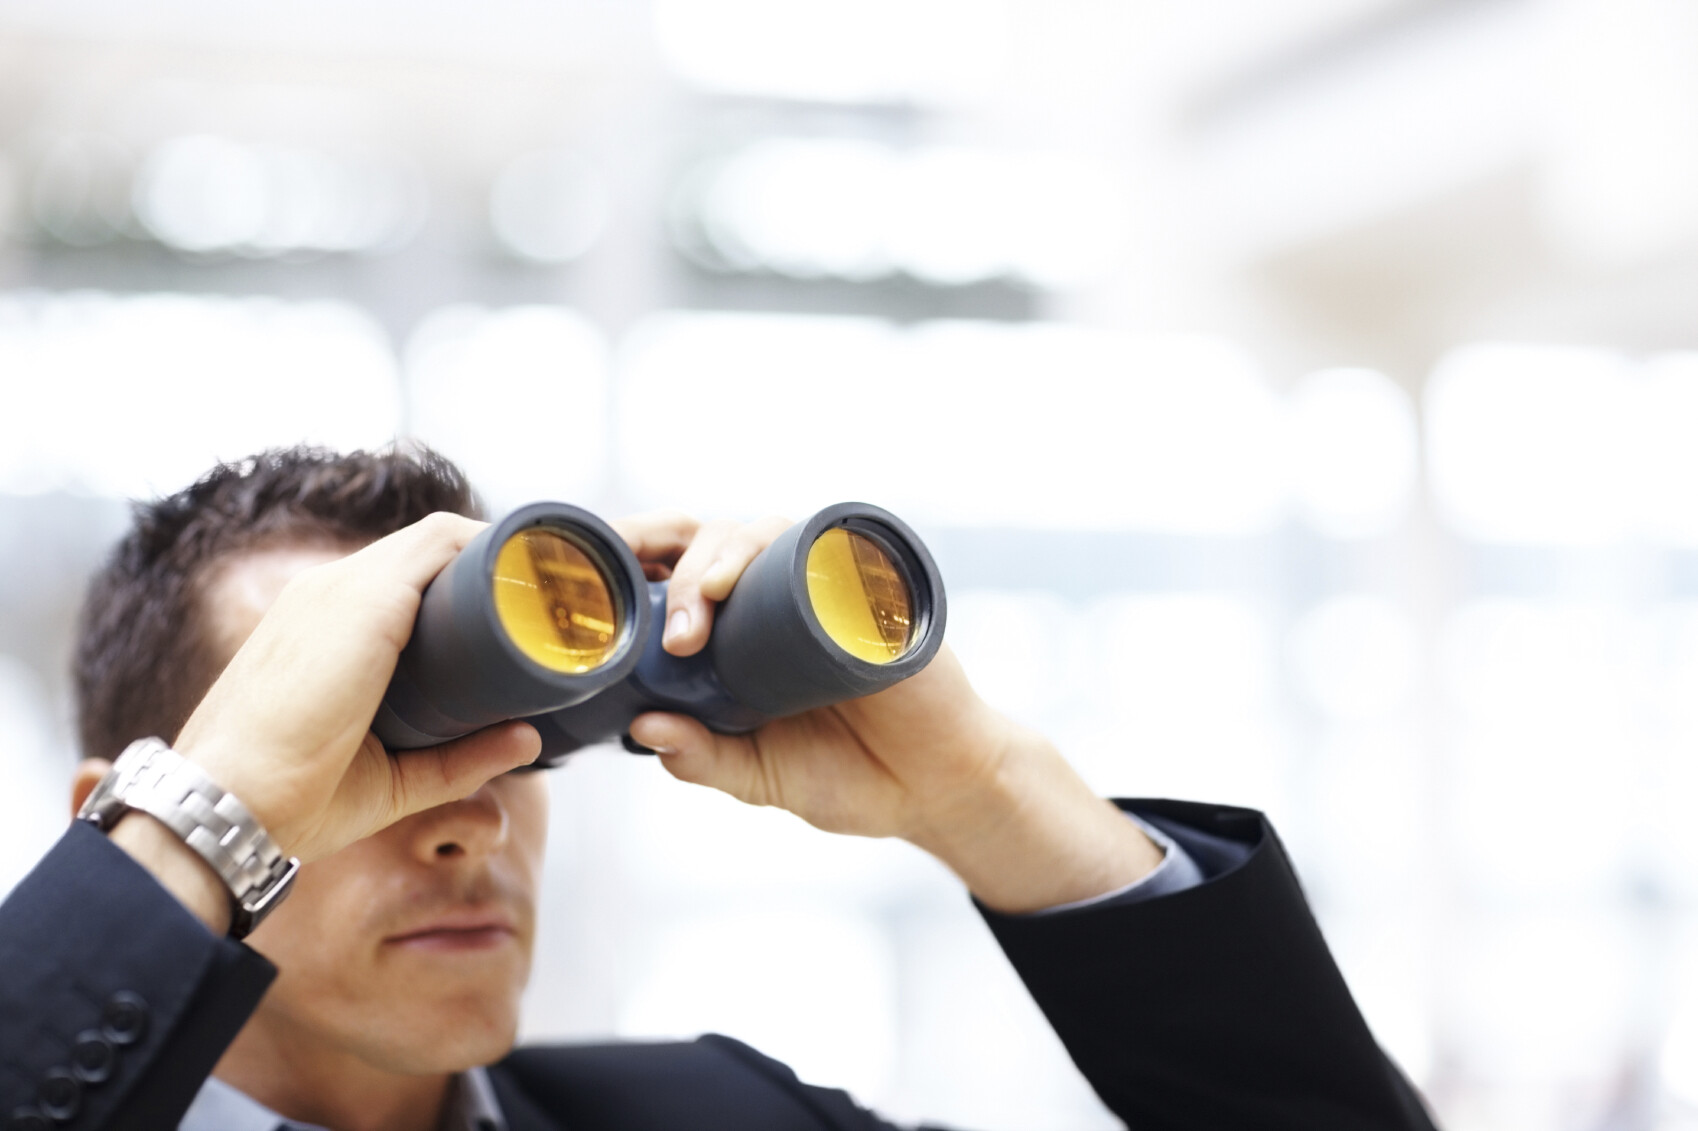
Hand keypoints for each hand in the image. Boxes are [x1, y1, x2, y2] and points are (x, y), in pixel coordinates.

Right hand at [172, 513, 539, 863]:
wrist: (227, 803)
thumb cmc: (292, 799)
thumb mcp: (394, 778)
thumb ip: (461, 759)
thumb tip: (529, 739)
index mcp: (324, 627)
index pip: (403, 581)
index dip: (462, 588)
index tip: (514, 611)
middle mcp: (330, 594)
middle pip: (425, 555)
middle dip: (488, 568)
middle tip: (546, 596)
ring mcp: (343, 589)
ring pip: (435, 542)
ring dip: (495, 554)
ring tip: (548, 577)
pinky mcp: (364, 599)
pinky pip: (439, 545)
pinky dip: (487, 546)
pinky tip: (526, 561)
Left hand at [613, 512, 1162, 912]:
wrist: (939, 791)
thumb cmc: (850, 777)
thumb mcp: (760, 776)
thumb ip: (704, 758)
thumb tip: (643, 728)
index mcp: (739, 631)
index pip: (679, 574)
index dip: (638, 565)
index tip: (599, 594)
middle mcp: (777, 595)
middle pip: (713, 542)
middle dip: (679, 568)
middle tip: (676, 631)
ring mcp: (829, 585)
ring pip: (766, 532)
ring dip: (728, 554)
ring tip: (708, 601)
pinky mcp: (880, 588)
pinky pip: (841, 541)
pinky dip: (806, 539)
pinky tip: (777, 559)